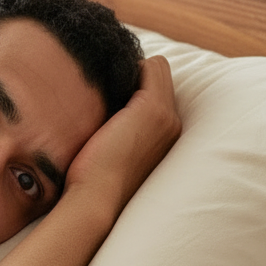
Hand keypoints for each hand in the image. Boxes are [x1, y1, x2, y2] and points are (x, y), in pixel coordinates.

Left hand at [65, 55, 181, 216]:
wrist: (95, 200)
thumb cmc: (92, 183)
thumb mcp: (109, 154)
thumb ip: (114, 133)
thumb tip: (97, 119)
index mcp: (163, 137)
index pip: (158, 94)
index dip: (133, 88)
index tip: (106, 95)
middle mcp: (172, 125)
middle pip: (158, 78)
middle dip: (131, 77)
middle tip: (100, 86)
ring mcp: (166, 116)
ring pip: (155, 69)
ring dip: (128, 71)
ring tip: (101, 83)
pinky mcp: (153, 108)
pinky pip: (152, 65)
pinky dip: (129, 66)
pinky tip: (103, 78)